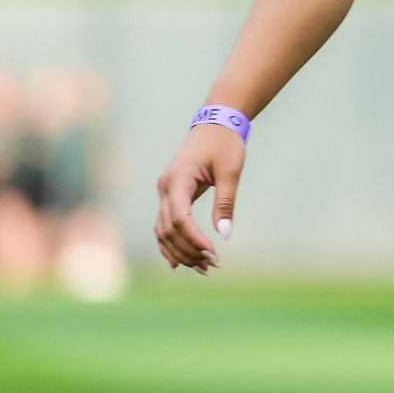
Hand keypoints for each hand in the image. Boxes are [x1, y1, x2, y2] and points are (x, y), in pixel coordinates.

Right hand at [153, 123, 244, 273]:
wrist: (215, 124)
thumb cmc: (224, 145)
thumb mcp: (230, 171)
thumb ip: (226, 203)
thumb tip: (225, 234)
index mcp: (178, 179)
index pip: (180, 218)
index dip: (194, 239)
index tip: (213, 254)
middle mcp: (165, 187)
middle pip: (168, 229)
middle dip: (188, 250)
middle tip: (212, 265)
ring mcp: (164, 192)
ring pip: (163, 231)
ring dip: (180, 251)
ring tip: (203, 267)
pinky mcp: (169, 196)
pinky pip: (164, 225)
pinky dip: (171, 244)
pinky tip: (182, 263)